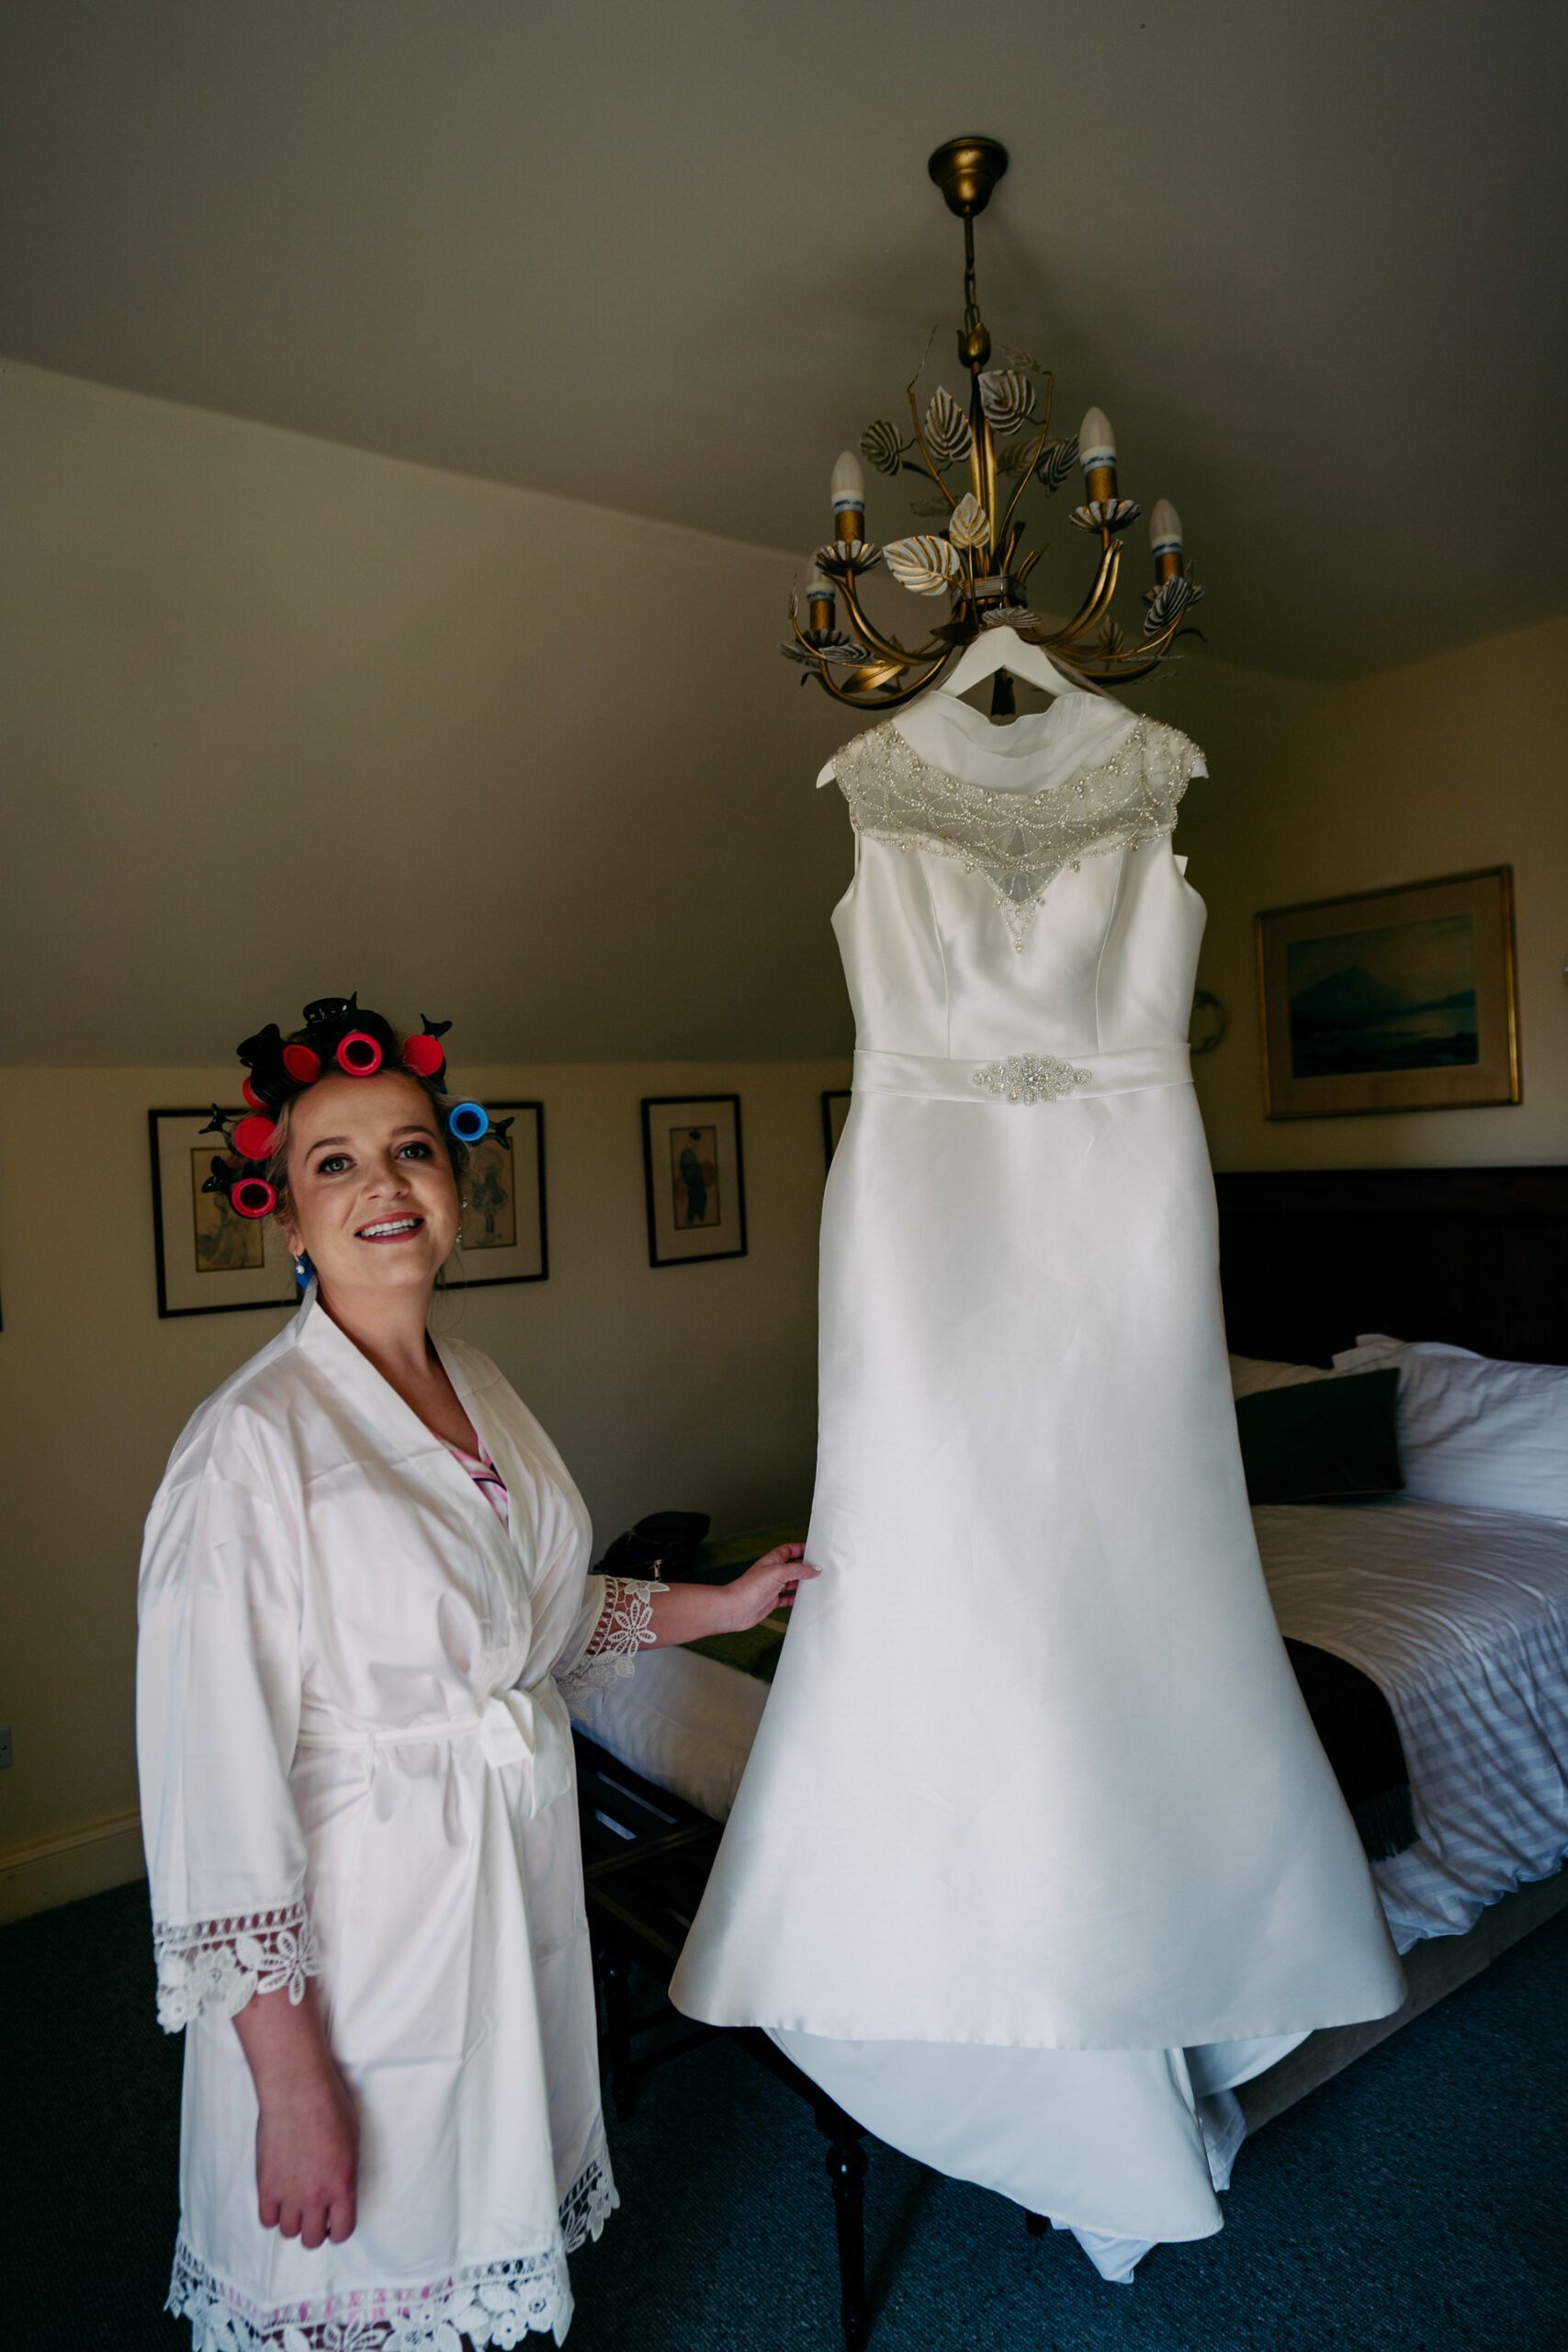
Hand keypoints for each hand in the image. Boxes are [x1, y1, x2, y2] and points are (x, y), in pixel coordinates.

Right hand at [232, 1983, 358, 2247]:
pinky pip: (266, 2220)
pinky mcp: (265, 2186)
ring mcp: (288, 2193)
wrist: (297, 2088)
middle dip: (315, 2230)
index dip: (339, 2229)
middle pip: (312, 2239)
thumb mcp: (352, 2140)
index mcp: (343, 2184)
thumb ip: (345, 2173)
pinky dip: (272, 2213)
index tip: (335, 2221)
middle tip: (314, 2214)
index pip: (343, 2231)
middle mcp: (316, 2196)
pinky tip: (278, 2197)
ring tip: (295, 2202)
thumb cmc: (329, 2104)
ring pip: (288, 2232)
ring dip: (293, 2221)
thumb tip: (339, 2190)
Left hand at [722, 1542, 819, 1632]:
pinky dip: (795, 1598)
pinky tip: (803, 1599)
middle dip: (805, 1567)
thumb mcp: (779, 1572)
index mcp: (773, 1560)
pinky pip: (787, 1598)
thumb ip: (798, 1570)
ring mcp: (772, 1587)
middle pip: (792, 1566)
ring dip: (802, 1583)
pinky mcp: (771, 1600)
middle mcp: (772, 1572)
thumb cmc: (751, 1587)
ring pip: (791, 1582)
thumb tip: (815, 1569)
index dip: (801, 1548)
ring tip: (816, 1583)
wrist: (736, 1609)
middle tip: (820, 1568)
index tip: (815, 1550)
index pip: (789, 1549)